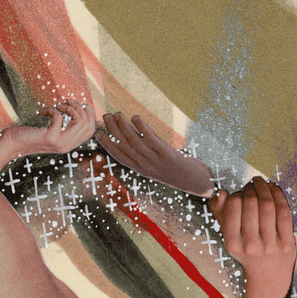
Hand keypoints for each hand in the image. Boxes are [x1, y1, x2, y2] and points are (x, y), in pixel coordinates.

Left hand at [12, 100, 96, 155]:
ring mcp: (59, 143)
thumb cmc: (28, 135)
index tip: (79, 104)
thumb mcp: (50, 131)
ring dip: (70, 108)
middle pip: (87, 125)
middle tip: (66, 101)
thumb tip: (76, 108)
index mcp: (68, 144)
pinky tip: (41, 112)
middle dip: (79, 108)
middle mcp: (66, 146)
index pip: (90, 131)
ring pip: (79, 122)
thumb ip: (63, 126)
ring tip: (58, 105)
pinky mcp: (50, 137)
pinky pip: (59, 117)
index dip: (88, 115)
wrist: (11, 145)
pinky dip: (51, 110)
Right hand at [96, 110, 213, 194]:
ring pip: (135, 142)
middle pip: (124, 146)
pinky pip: (151, 140)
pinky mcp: (167, 155)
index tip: (97, 133)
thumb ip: (149, 155)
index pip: (120, 156)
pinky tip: (136, 118)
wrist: (199, 183)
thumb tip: (140, 139)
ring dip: (124, 127)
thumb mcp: (161, 166)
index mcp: (142, 170)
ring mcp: (156, 161)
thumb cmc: (181, 173)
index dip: (107, 145)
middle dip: (113, 131)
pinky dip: (142, 128)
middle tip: (105, 116)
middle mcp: (146, 166)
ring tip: (117, 114)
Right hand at [208, 176, 296, 297]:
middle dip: (251, 188)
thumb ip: (220, 213)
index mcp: (232, 243)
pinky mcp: (288, 244)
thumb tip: (221, 193)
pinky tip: (274, 188)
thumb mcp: (229, 235)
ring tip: (261, 183)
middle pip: (251, 203)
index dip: (236, 193)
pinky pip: (284, 213)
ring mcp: (271, 246)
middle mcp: (251, 246)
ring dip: (265, 188)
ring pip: (268, 206)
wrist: (267, 275)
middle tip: (252, 185)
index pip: (233, 206)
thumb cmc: (245, 249)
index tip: (239, 193)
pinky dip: (279, 196)